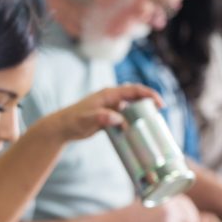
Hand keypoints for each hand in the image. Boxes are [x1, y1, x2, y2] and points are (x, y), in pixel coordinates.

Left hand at [41, 84, 163, 141]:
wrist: (62, 127)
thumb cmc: (73, 121)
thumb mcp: (87, 120)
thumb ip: (102, 118)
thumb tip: (119, 119)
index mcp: (109, 94)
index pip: (133, 90)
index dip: (148, 94)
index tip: (159, 103)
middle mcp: (111, 98)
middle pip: (135, 96)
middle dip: (149, 102)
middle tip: (159, 113)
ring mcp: (110, 107)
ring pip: (131, 106)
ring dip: (142, 112)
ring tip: (152, 123)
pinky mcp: (108, 116)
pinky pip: (125, 116)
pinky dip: (133, 121)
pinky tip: (139, 131)